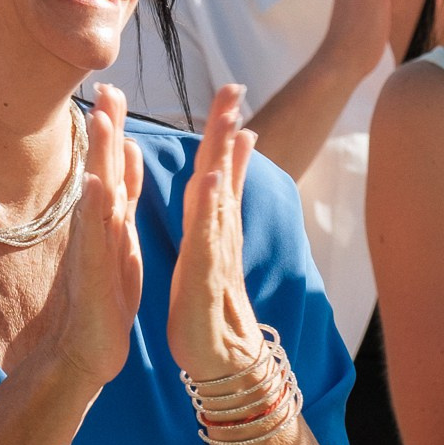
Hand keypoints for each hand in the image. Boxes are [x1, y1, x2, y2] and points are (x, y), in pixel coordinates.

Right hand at [10, 86, 143, 400]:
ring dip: (98, 158)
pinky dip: (97, 211)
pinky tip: (98, 186)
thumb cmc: (103, 292)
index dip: (111, 128)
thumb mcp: (118, 235)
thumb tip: (126, 151)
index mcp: (108, 218)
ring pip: (96, 196)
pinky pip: (95, 239)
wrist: (84, 348)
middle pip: (100, 170)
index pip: (111, 166)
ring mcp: (91, 249)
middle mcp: (96, 228)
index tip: (113, 87)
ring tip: (101, 122)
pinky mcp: (93, 275)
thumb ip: (123, 195)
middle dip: (103, 129)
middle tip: (105, 88)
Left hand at [166, 85, 267, 384]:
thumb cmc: (211, 299)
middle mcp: (220, 234)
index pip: (218, 167)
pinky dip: (211, 216)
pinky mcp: (207, 283)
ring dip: (224, 166)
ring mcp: (217, 257)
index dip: (223, 128)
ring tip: (229, 130)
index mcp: (214, 223)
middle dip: (226, 132)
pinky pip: (209, 245)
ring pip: (220, 205)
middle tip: (234, 89)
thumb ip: (222, 205)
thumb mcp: (213, 246)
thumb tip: (237, 167)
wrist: (220, 357)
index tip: (230, 87)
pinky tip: (211, 189)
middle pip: (223, 174)